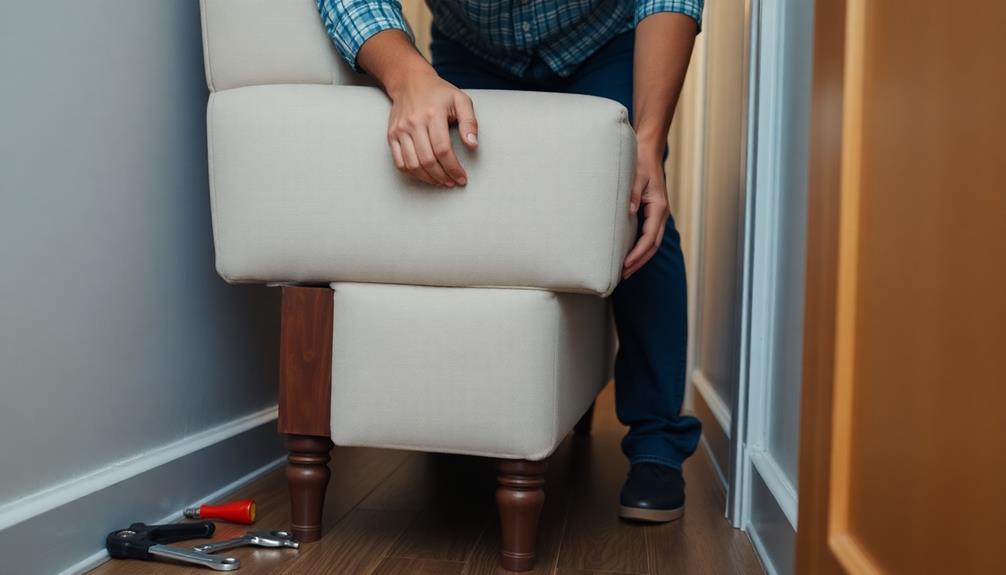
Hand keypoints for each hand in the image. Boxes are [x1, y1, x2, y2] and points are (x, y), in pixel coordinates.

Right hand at [386, 69, 478, 186]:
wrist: (410, 81)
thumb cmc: (439, 93)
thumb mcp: (461, 100)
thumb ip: (470, 122)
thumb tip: (473, 145)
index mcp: (433, 114)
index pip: (443, 149)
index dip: (453, 168)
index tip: (461, 178)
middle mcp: (414, 123)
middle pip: (427, 160)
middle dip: (442, 176)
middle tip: (452, 182)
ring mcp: (400, 130)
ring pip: (412, 164)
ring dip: (428, 178)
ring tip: (440, 181)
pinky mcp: (392, 135)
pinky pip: (399, 162)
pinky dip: (412, 173)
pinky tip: (424, 175)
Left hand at [622, 148, 669, 278]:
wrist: (648, 151)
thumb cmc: (641, 162)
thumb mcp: (636, 176)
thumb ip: (633, 193)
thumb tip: (629, 211)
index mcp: (658, 207)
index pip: (649, 238)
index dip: (637, 254)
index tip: (625, 265)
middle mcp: (660, 213)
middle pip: (652, 246)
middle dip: (639, 262)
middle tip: (623, 275)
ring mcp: (657, 214)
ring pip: (652, 243)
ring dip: (640, 258)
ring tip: (625, 271)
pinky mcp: (652, 213)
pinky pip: (648, 235)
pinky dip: (640, 248)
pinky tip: (628, 254)